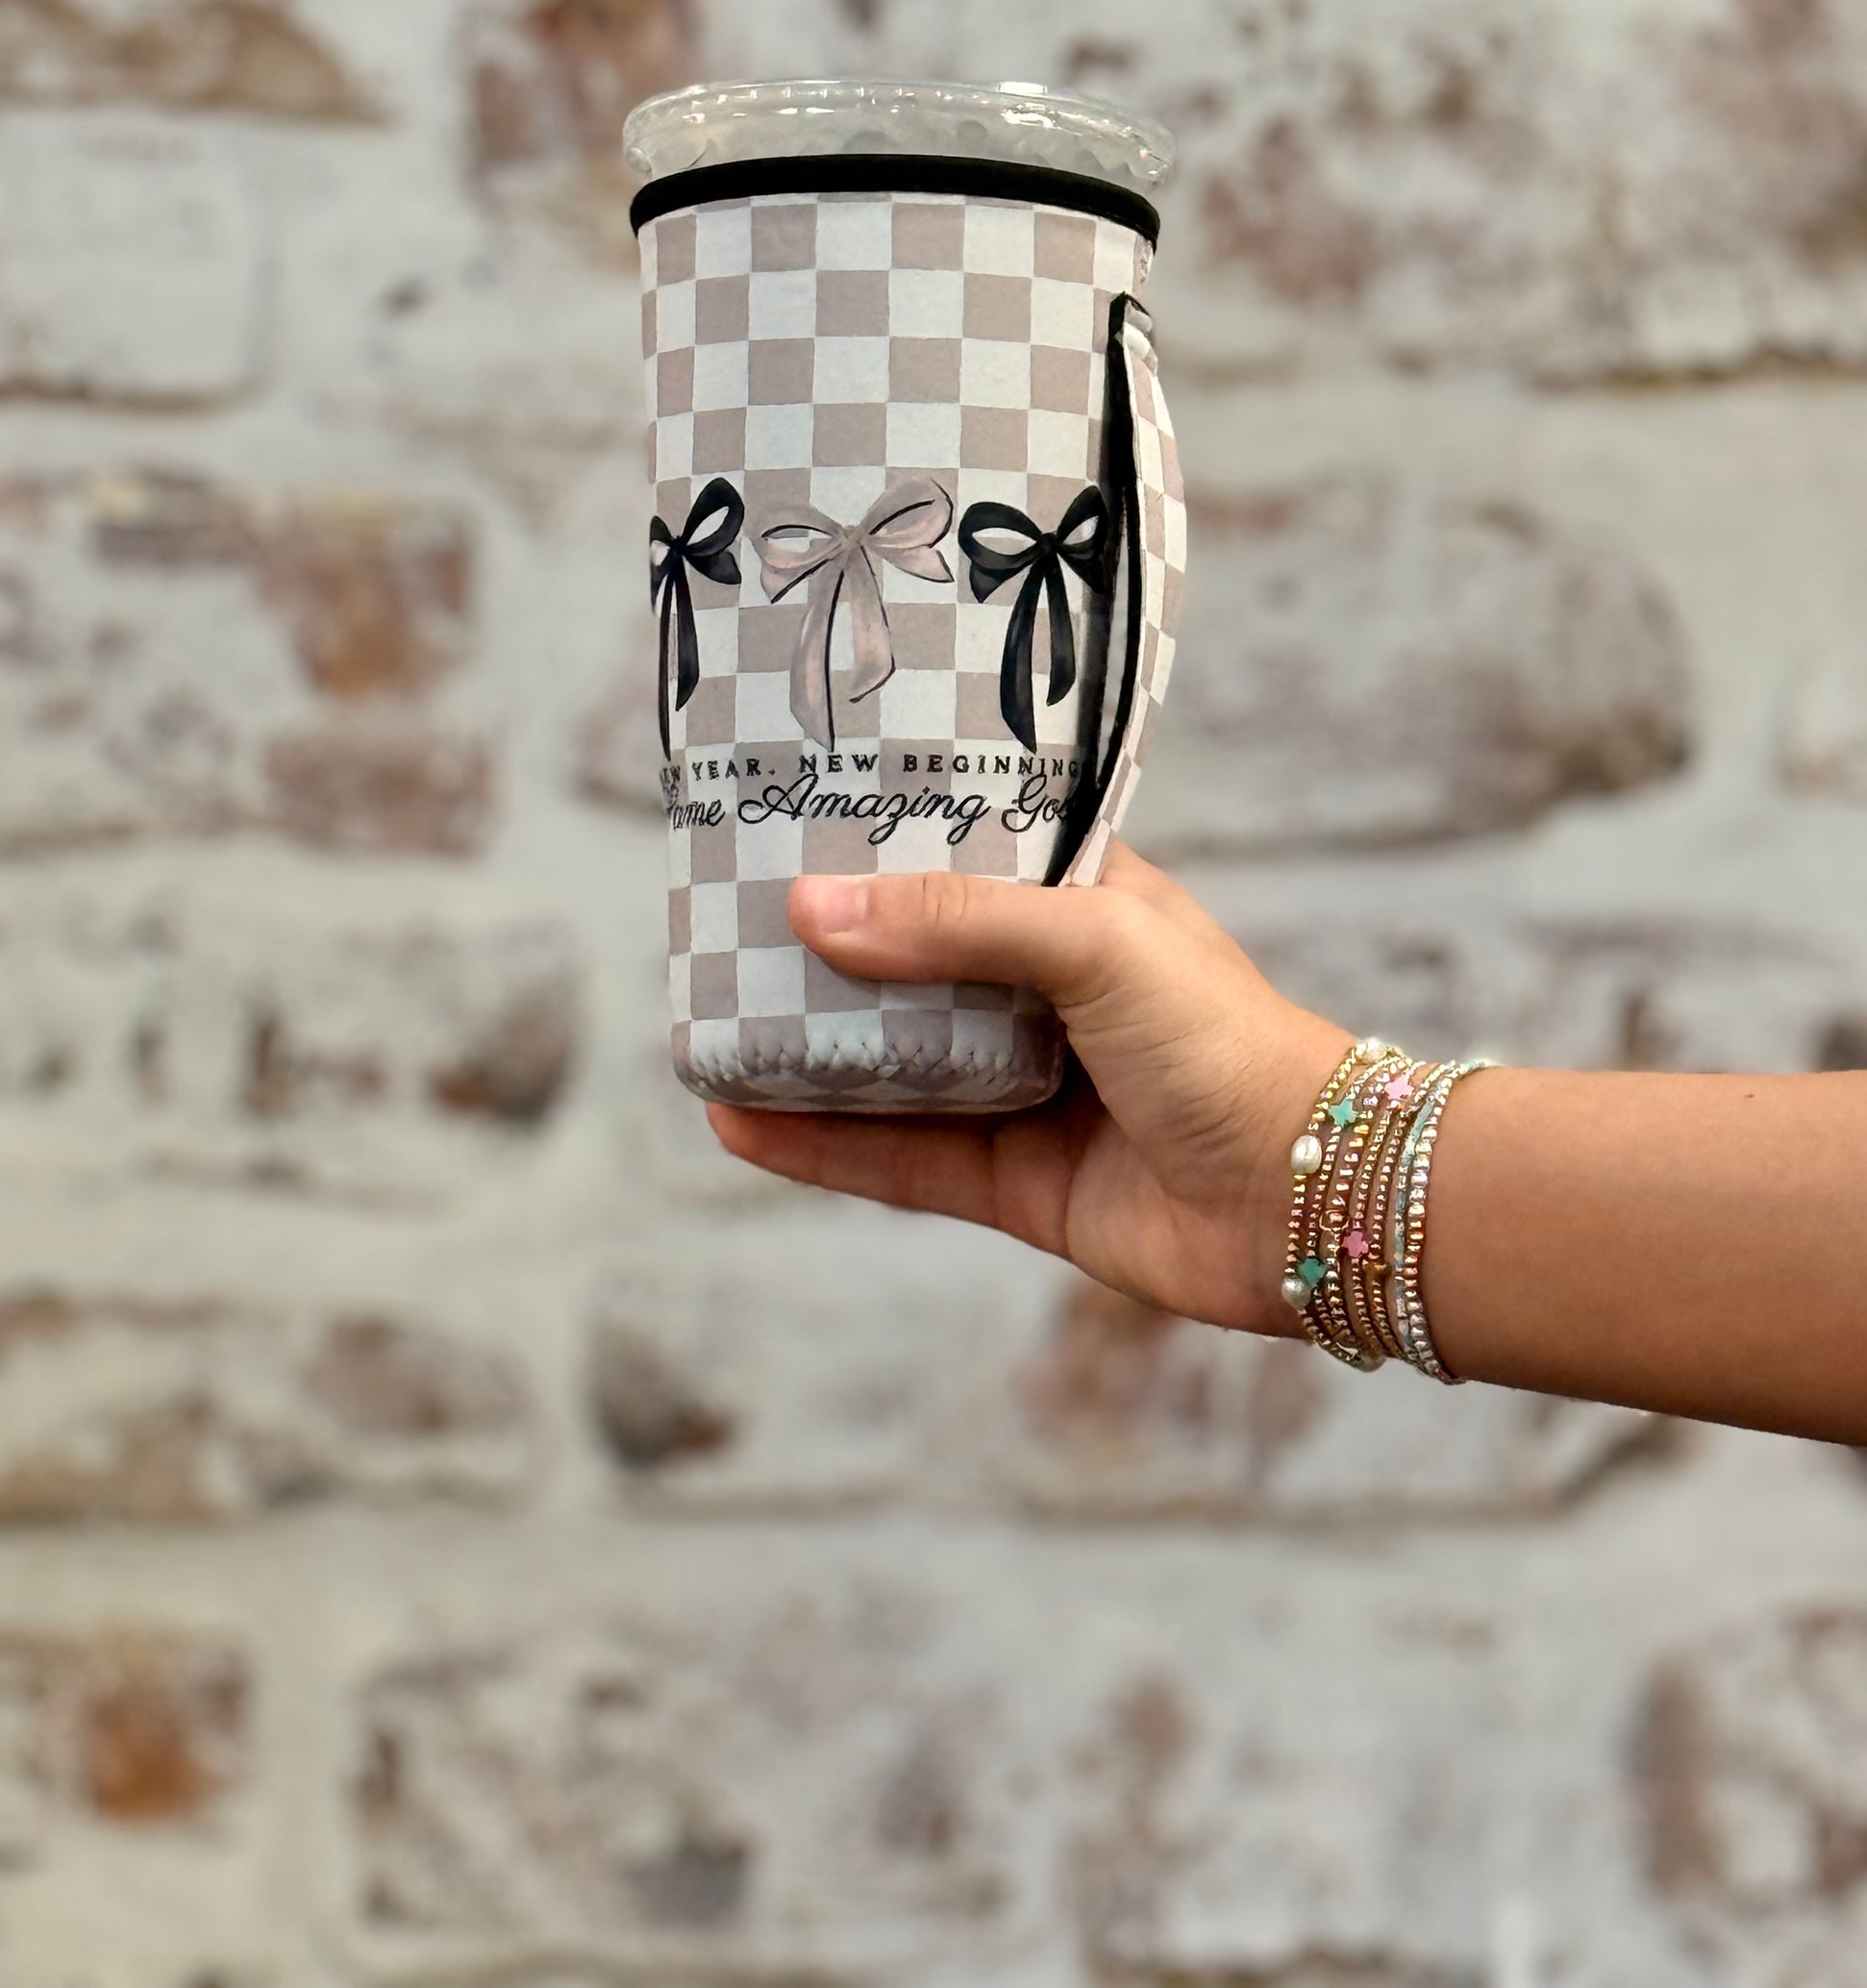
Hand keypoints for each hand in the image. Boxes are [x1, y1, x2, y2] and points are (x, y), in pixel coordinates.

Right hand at [706, 844, 1352, 1334]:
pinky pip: (900, 1158)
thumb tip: (811, 912)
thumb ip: (957, 921)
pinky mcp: (1017, 1182)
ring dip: (803, 1050)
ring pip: (892, 1063)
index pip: (967, 850)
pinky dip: (820, 1145)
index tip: (792, 811)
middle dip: (824, 947)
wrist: (1310, 1200)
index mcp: (1084, 905)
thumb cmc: (1228, 1042)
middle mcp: (1049, 991)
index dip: (885, 835)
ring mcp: (1029, 1087)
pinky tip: (741, 1125)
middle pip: (912, 960)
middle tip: (718, 920)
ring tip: (704, 1024)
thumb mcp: (1097, 940)